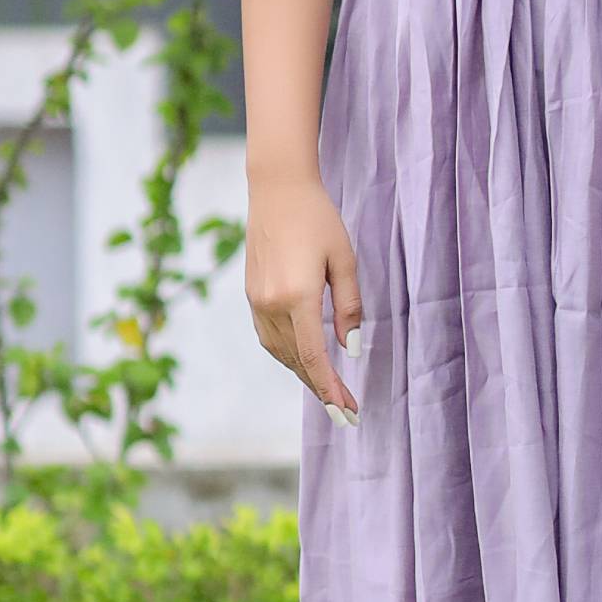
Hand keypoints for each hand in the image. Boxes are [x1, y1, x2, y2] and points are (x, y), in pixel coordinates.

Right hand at [246, 173, 362, 421]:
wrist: (277, 189)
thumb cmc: (319, 219)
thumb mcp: (345, 260)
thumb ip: (349, 306)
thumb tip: (350, 348)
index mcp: (297, 296)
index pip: (315, 357)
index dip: (331, 389)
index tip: (348, 412)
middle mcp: (271, 304)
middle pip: (297, 361)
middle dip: (322, 389)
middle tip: (346, 412)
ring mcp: (256, 301)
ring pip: (280, 353)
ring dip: (304, 374)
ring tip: (329, 390)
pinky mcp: (251, 295)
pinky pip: (269, 338)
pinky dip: (288, 355)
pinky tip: (304, 360)